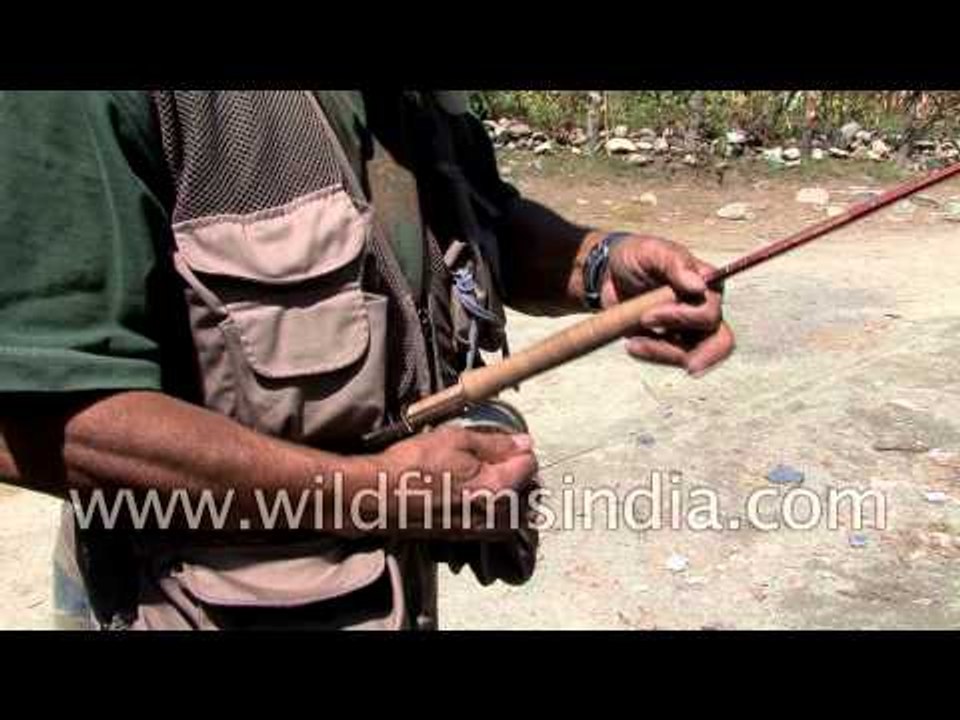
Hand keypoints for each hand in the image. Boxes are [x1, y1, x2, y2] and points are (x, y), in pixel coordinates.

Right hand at [372, 427, 538, 538]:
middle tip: (494, 456)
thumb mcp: (457, 440)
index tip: (504, 443)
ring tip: (483, 475)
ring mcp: (480, 529)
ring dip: (506, 492)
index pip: (530, 465)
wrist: (380, 497)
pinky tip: (470, 493)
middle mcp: (494, 514)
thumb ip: (496, 444)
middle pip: (526, 490)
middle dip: (515, 472)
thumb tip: (522, 443)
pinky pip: (493, 523)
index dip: (518, 449)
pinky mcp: (466, 537)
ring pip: (512, 510)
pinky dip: (490, 508)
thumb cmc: (413, 467)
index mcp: (497, 487)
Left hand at [601, 234, 734, 375]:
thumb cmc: (635, 257)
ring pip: (692, 356)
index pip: (710, 311)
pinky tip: (632, 344)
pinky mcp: (672, 343)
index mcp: (707, 283)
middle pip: (721, 341)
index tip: (648, 316)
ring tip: (633, 344)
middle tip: (687, 367)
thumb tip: (698, 285)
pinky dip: (652, 356)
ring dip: (662, 354)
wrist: (609, 274)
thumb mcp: (651, 251)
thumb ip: (675, 263)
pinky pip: (670, 359)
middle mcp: (705, 308)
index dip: (683, 318)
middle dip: (703, 355)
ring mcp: (690, 329)